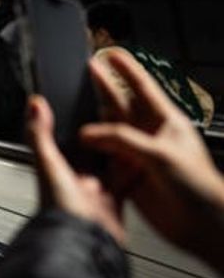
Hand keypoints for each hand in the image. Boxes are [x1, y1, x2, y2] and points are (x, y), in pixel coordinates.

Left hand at [27, 95, 123, 243]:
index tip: (89, 105)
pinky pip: (127, 184)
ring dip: (123, 152)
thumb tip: (34, 104)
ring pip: (112, 165)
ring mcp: (95, 192)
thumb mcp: (48, 164)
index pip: (68, 140)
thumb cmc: (59, 209)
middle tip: (121, 117)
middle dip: (106, 137)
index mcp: (57, 168)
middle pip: (93, 151)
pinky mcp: (113, 205)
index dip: (79, 125)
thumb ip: (40, 134)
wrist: (81, 243)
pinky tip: (145, 162)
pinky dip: (136, 173)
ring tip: (136, 133)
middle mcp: (75, 180)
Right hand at [79, 51, 223, 270]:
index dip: (127, 68)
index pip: (143, 87)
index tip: (113, 53)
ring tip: (73, 108)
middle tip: (88, 70)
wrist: (202, 224)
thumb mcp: (159, 154)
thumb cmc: (197, 185)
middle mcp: (151, 135)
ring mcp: (138, 155)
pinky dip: (91, 152)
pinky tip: (78, 145)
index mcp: (167, 121)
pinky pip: (105, 158)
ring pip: (110, 132)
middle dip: (105, 87)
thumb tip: (88, 133)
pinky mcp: (129, 176)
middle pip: (123, 105)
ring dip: (93, 122)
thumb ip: (122, 140)